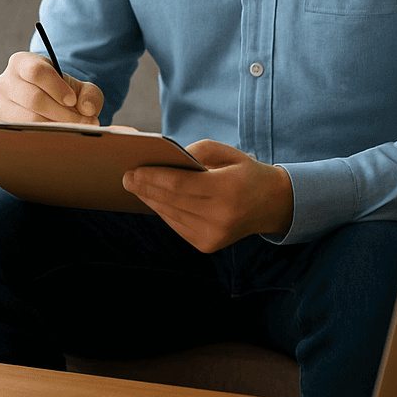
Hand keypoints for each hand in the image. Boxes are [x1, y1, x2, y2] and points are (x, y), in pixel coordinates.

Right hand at [0, 50, 103, 124]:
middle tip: (84, 121)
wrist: (47, 101)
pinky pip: (25, 132)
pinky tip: (60, 134)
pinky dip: (46, 135)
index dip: (56, 87)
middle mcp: (5, 81)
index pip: (36, 72)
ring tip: (75, 128)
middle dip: (62, 112)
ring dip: (57, 125)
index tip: (72, 100)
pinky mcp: (2, 123)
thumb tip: (87, 109)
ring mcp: (0, 103)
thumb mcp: (79, 86)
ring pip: (29, 119)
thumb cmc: (62, 91)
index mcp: (21, 62)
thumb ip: (90, 94)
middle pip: (33, 99)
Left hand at [122, 140, 293, 253]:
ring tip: (135, 186)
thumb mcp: (225, 152)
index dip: (153, 178)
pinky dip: (163, 211)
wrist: (271, 204)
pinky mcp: (207, 245)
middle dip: (145, 188)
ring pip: (171, 215)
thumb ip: (195, 152)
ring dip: (150, 200)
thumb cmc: (243, 172)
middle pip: (172, 201)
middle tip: (126, 177)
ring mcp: (214, 235)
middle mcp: (221, 217)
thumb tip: (164, 161)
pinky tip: (152, 199)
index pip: (181, 185)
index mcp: (228, 191)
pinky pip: (176, 225)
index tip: (132, 170)